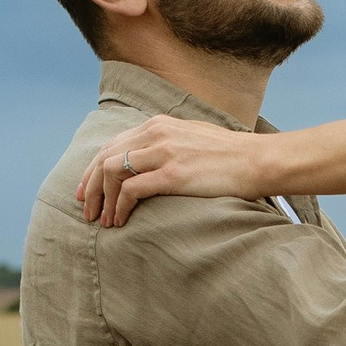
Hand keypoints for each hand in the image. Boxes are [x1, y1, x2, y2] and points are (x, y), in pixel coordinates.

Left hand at [77, 118, 269, 226]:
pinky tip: (121, 220)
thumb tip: (151, 159)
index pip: (112, 144)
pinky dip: (120, 207)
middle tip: (87, 211)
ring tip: (103, 221)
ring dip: (103, 199)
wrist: (258, 160)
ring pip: (112, 172)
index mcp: (159, 124)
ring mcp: (163, 153)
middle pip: (105, 157)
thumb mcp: (193, 137)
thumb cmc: (231, 155)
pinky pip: (131, 190)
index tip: (87, 191)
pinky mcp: (172, 174)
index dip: (93, 169)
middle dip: (91, 187)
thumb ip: (169, 142)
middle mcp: (156, 134)